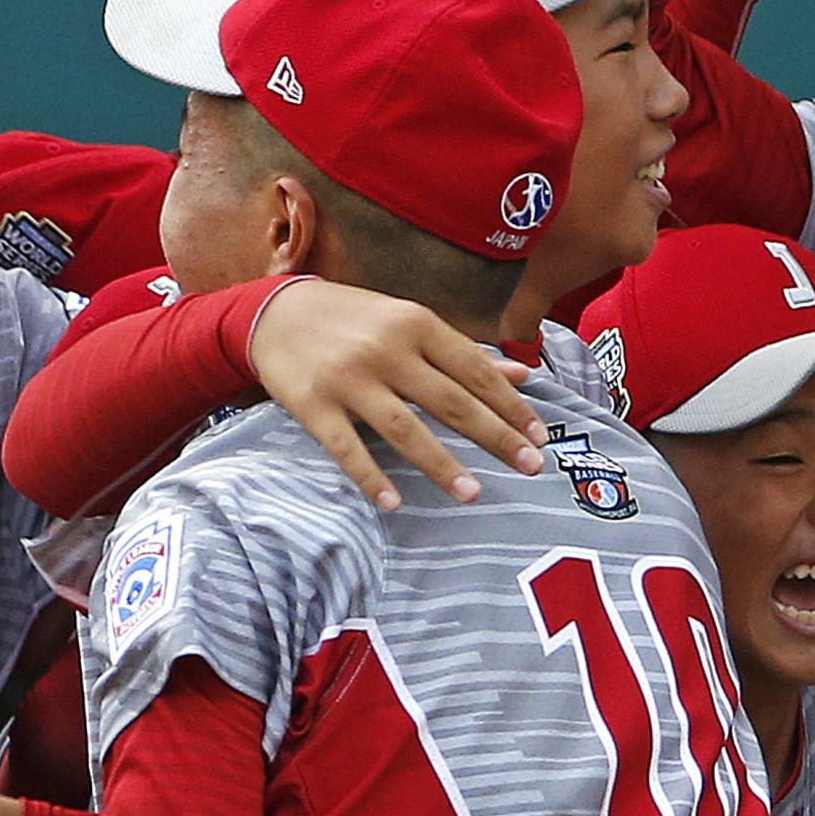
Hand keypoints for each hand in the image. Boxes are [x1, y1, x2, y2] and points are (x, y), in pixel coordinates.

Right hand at [246, 279, 547, 510]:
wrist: (275, 312)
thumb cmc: (355, 320)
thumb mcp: (410, 322)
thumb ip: (464, 352)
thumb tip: (523, 376)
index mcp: (416, 324)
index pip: (474, 370)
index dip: (510, 405)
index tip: (539, 436)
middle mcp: (386, 350)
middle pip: (449, 401)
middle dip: (495, 436)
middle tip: (531, 467)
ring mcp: (348, 379)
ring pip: (404, 428)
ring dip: (441, 464)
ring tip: (475, 495)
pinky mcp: (313, 405)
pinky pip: (346, 448)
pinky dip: (370, 477)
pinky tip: (394, 503)